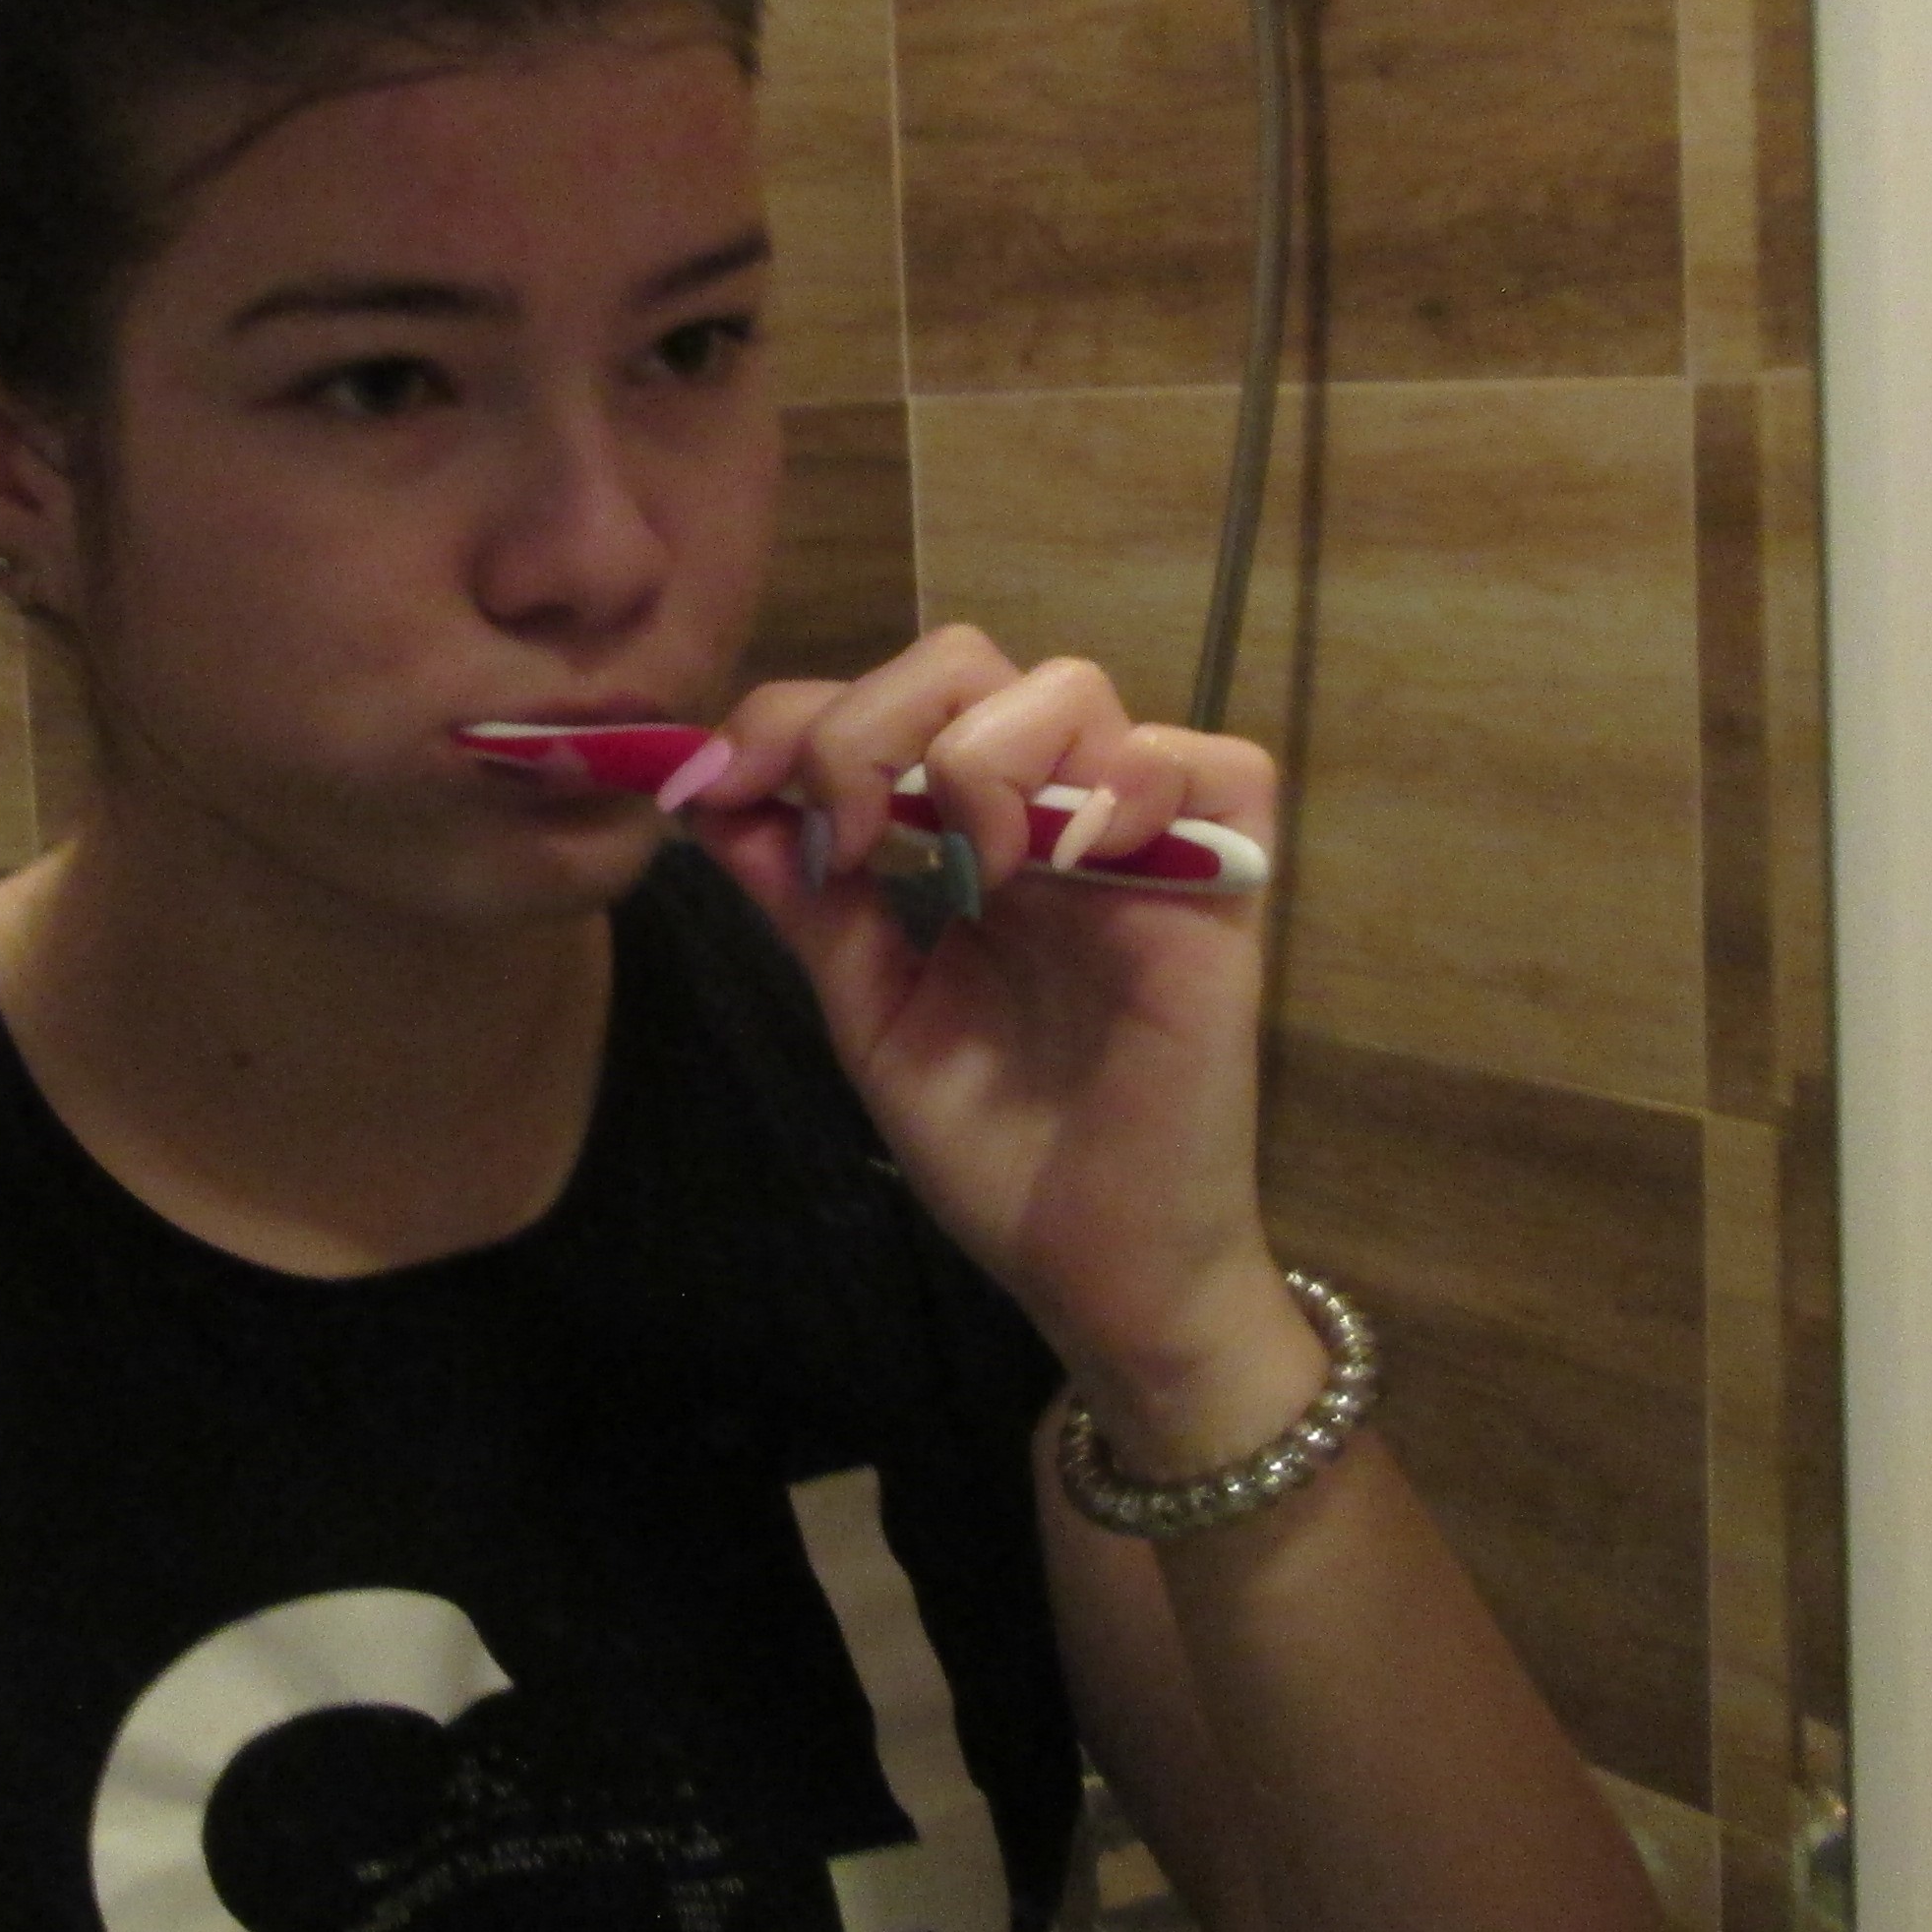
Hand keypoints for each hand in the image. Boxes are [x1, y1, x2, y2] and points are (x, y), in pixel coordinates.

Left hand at [677, 628, 1312, 1465]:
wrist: (1094, 1269)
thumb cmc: (995, 1148)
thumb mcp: (871, 1011)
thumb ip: (809, 903)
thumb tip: (708, 799)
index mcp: (962, 835)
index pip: (880, 704)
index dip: (790, 718)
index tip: (719, 785)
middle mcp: (1051, 814)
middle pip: (967, 662)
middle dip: (873, 724)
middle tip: (849, 839)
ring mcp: (1141, 841)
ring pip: (1071, 688)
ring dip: (986, 757)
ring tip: (967, 876)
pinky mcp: (1224, 887)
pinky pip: (1210, 763)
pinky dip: (1130, 782)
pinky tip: (1067, 864)